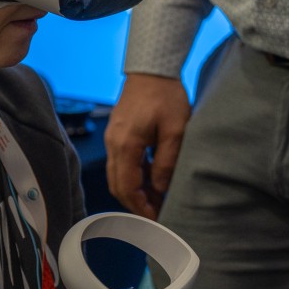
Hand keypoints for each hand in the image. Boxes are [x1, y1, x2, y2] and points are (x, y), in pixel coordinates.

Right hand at [104, 74, 190, 219]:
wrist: (151, 69)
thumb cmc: (166, 96)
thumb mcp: (176, 130)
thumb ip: (166, 162)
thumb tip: (160, 188)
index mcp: (126, 145)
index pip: (127, 187)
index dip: (140, 207)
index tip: (156, 218)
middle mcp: (113, 144)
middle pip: (117, 185)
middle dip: (135, 203)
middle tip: (157, 212)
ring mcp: (113, 138)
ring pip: (117, 175)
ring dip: (134, 190)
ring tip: (157, 197)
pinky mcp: (117, 134)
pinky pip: (120, 162)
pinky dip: (133, 175)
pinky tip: (152, 177)